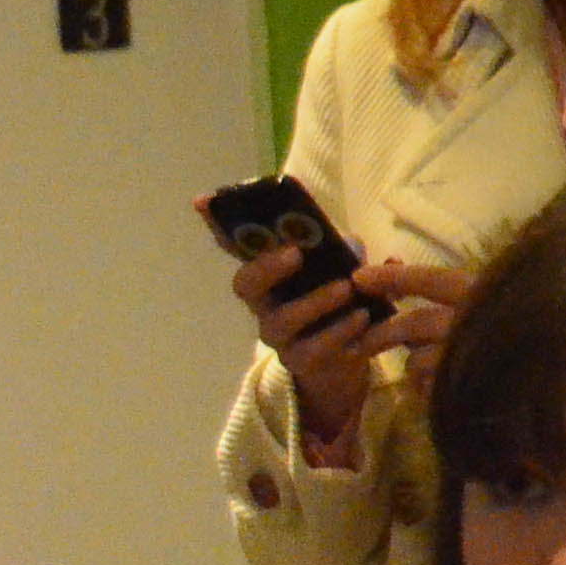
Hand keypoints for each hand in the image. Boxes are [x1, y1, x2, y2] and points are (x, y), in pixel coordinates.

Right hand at [225, 233, 467, 464]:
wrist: (346, 360)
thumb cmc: (337, 305)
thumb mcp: (342, 272)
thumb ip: (345, 254)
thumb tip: (352, 242)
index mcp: (270, 275)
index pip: (239, 248)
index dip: (221, 227)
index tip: (203, 201)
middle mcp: (264, 305)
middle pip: (246, 285)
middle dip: (266, 267)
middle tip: (296, 253)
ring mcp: (278, 336)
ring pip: (282, 320)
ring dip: (314, 301)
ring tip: (346, 289)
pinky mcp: (300, 363)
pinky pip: (314, 349)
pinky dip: (339, 331)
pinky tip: (362, 317)